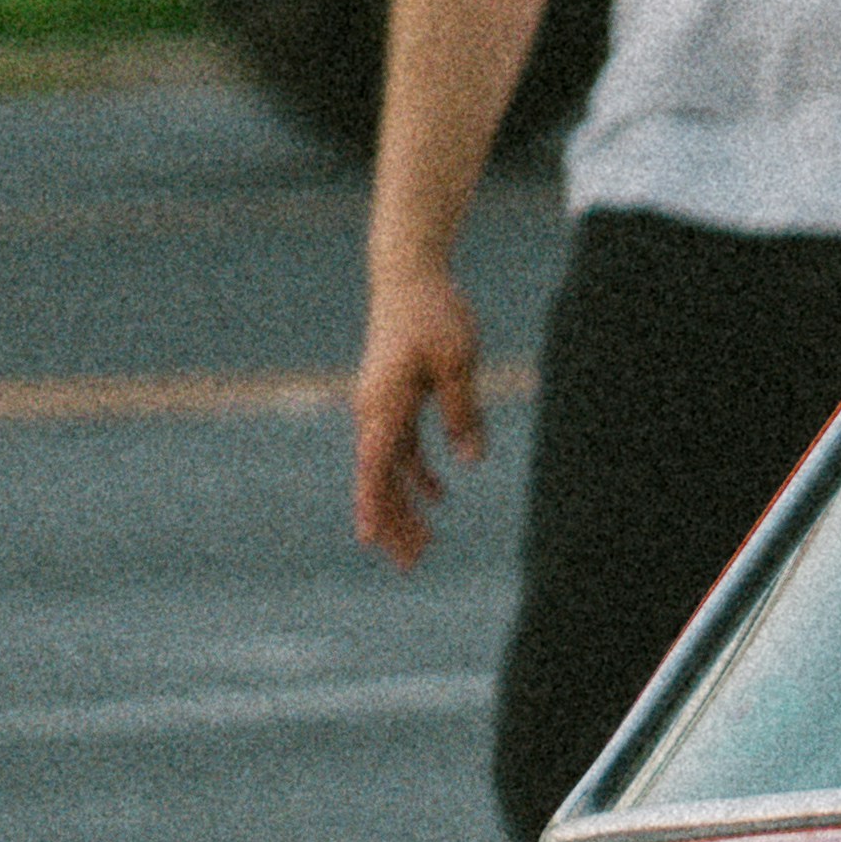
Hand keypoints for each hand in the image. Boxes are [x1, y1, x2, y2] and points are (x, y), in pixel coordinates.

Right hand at [349, 263, 488, 569]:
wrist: (409, 275)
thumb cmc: (434, 313)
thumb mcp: (458, 362)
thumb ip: (464, 412)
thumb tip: (471, 460)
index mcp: (384, 404)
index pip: (375, 466)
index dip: (373, 505)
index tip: (369, 540)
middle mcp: (374, 411)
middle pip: (380, 479)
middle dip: (395, 523)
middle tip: (412, 565)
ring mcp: (381, 408)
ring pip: (390, 470)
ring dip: (407, 506)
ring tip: (424, 547)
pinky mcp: (394, 401)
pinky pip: (401, 450)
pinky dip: (417, 476)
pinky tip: (439, 498)